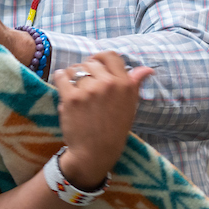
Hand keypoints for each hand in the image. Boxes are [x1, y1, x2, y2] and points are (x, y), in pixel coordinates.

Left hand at [51, 52, 153, 188]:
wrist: (95, 152)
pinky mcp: (71, 97)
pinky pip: (61, 76)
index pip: (110, 56)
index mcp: (125, 85)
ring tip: (75, 89)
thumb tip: (147, 69)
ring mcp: (89, 90)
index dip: (100, 59)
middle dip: (86, 70)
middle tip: (85, 85)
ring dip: (72, 76)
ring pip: (75, 68)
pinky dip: (60, 79)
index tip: (95, 67)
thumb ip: (134, 84)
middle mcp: (109, 84)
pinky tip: (64, 88)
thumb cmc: (114, 129)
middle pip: (91, 62)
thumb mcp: (130, 106)